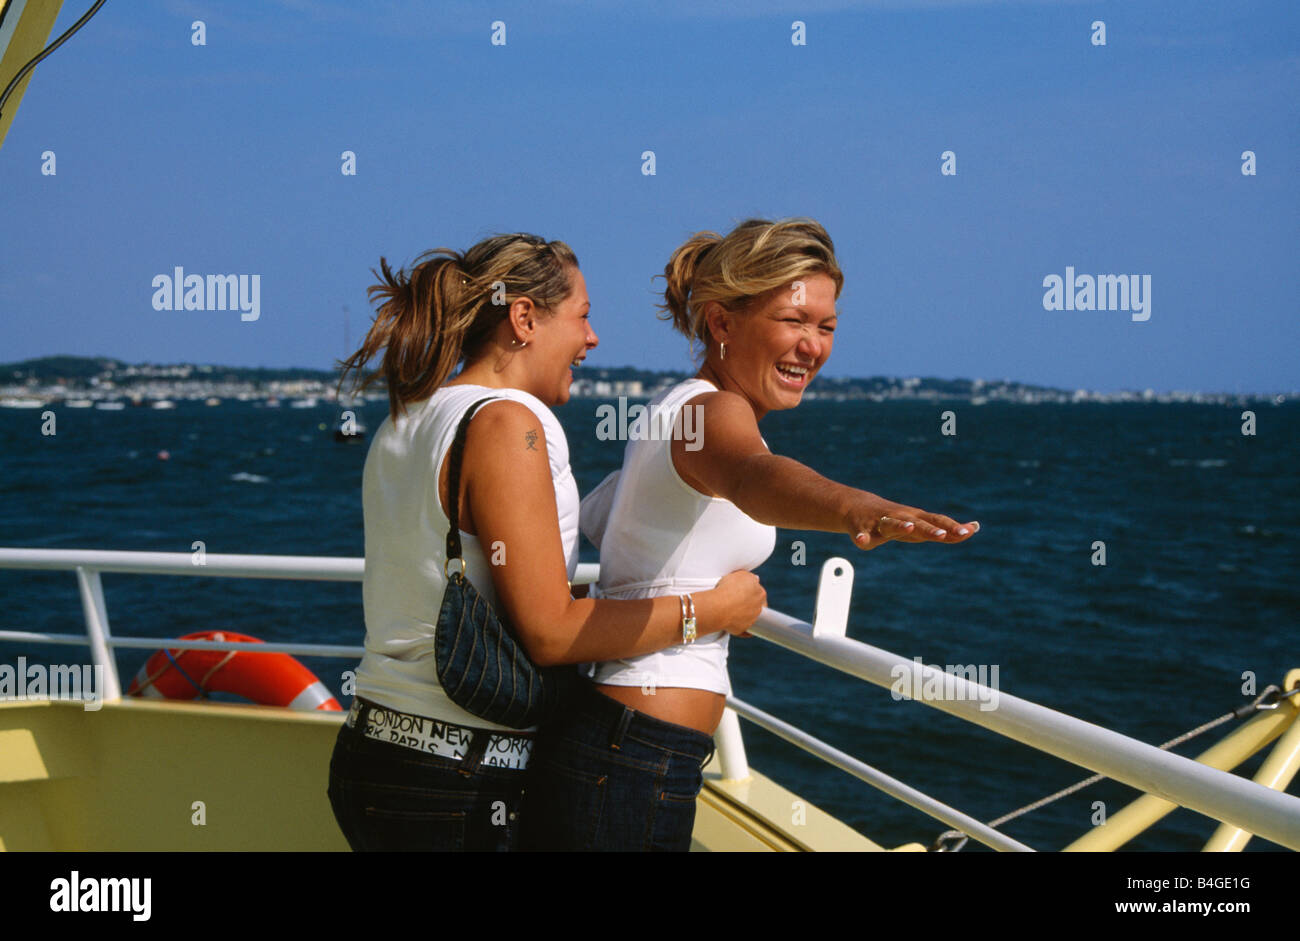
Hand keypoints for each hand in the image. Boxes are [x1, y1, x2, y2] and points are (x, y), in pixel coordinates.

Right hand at [704, 571, 766, 636]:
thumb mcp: (740, 574)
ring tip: (737, 615)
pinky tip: (739, 628)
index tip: (745, 594)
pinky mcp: (743, 630)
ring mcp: (752, 620)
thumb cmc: (729, 588)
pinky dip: (743, 632)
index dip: (753, 593)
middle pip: (758, 607)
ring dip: (748, 619)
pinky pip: (745, 632)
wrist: (721, 606)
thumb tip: (755, 579)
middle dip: (752, 606)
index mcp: (760, 593)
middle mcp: (759, 607)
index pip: (760, 594)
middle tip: (740, 604)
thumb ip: (749, 576)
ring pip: (753, 620)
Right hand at [847, 497, 979, 550]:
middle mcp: (901, 517)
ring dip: (901, 526)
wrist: (856, 507)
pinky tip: (862, 542)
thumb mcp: (920, 526)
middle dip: (930, 530)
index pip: (938, 521)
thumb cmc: (895, 520)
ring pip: (892, 524)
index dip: (952, 528)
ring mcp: (881, 522)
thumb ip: (945, 530)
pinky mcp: (862, 529)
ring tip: (909, 528)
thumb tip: (976, 528)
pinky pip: (862, 535)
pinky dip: (862, 538)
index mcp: (916, 518)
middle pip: (918, 523)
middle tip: (942, 535)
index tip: (969, 532)